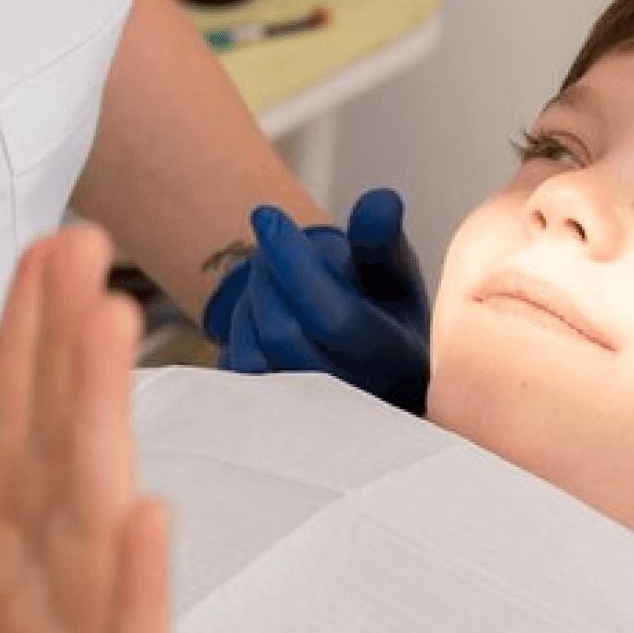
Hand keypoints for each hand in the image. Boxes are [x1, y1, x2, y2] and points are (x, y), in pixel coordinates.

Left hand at [0, 227, 169, 632]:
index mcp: (17, 594)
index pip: (15, 445)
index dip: (22, 351)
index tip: (40, 262)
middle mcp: (59, 614)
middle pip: (62, 459)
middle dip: (69, 348)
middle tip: (81, 251)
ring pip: (95, 529)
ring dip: (101, 426)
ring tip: (108, 329)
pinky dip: (134, 589)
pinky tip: (145, 515)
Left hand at [200, 187, 429, 412]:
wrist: (360, 357)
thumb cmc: (379, 305)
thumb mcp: (390, 269)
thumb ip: (381, 237)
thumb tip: (380, 202)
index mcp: (397, 358)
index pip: (334, 315)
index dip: (293, 261)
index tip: (266, 214)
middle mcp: (359, 402)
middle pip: (285, 333)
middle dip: (266, 276)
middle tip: (268, 245)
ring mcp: (316, 425)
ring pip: (254, 356)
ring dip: (249, 305)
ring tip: (268, 281)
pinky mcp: (277, 430)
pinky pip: (236, 379)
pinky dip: (237, 336)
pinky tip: (258, 317)